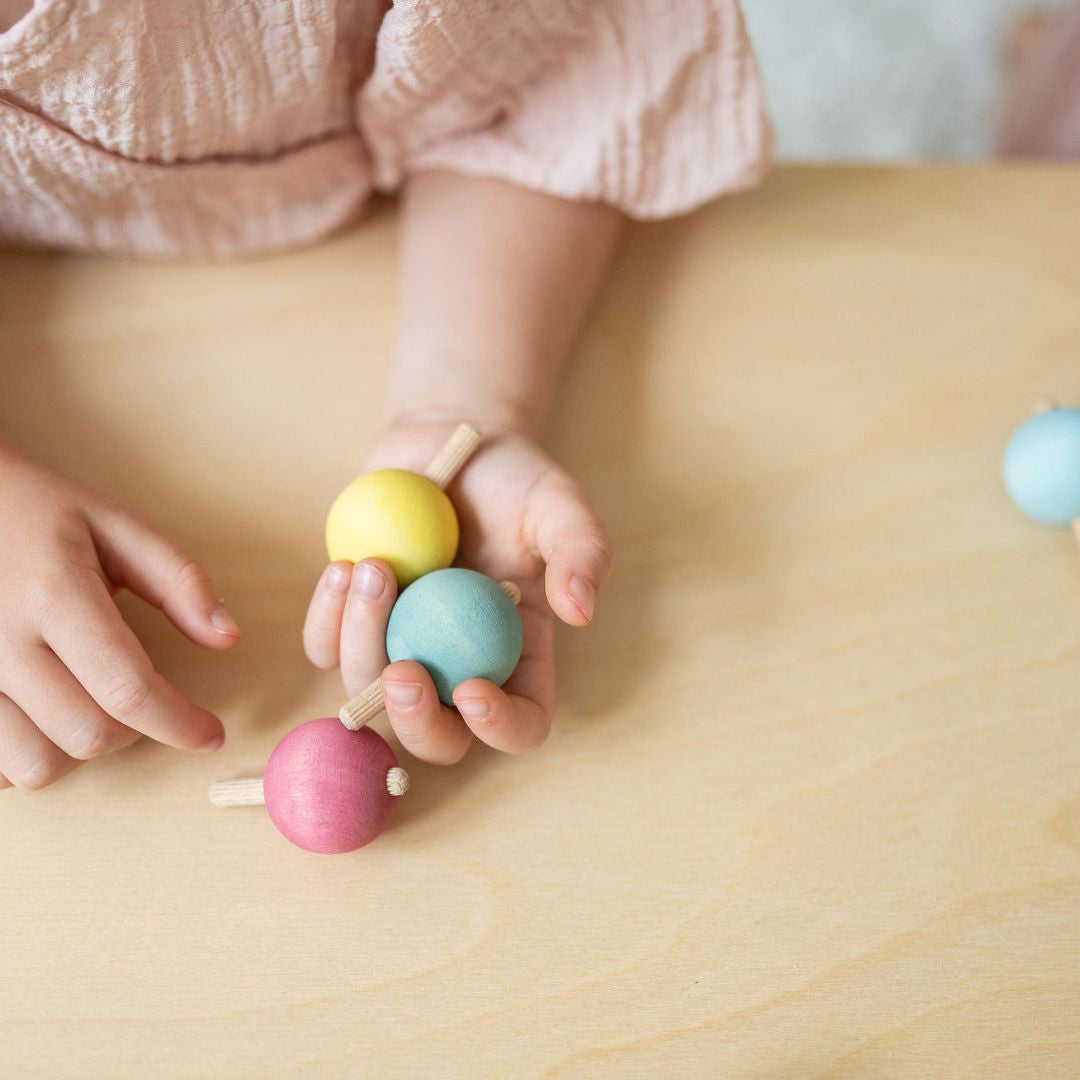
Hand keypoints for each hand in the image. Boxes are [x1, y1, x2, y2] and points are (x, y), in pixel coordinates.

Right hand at [0, 447, 239, 789]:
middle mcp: (0, 642)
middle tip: (143, 698)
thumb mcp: (116, 526)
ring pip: (36, 765)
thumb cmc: (39, 514)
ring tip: (89, 704)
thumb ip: (178, 580)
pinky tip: (42, 717)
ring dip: (79, 749)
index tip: (210, 734)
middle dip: (136, 730)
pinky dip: (25, 756)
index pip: (128, 688)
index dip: (180, 723)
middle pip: (89, 735)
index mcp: (55, 595)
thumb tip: (228, 638)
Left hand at [303, 419, 611, 762]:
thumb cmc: (514, 477)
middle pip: (437, 737)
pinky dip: (327, 618)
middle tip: (402, 671)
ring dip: (362, 642)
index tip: (474, 688)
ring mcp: (403, 644)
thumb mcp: (558, 505)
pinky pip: (325, 647)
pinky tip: (345, 567)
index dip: (501, 727)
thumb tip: (581, 611)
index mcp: (519, 652)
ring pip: (367, 690)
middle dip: (415, 722)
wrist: (450, 437)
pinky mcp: (355, 619)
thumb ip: (581, 551)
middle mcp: (459, 663)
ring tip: (374, 567)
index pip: (522, 722)